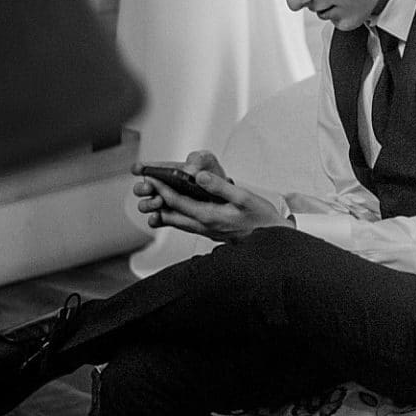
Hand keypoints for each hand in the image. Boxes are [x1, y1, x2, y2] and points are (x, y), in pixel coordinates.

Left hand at [133, 151, 288, 242]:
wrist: (270, 240)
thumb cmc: (260, 217)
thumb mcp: (243, 197)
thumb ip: (219, 186)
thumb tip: (198, 176)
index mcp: (209, 216)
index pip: (178, 202)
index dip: (163, 189)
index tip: (152, 178)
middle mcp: (203, 226)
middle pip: (172, 213)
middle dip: (158, 199)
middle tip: (145, 187)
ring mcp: (206, 231)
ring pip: (177, 222)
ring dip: (164, 210)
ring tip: (153, 200)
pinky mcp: (210, 232)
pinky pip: (186, 225)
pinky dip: (175, 218)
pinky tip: (174, 215)